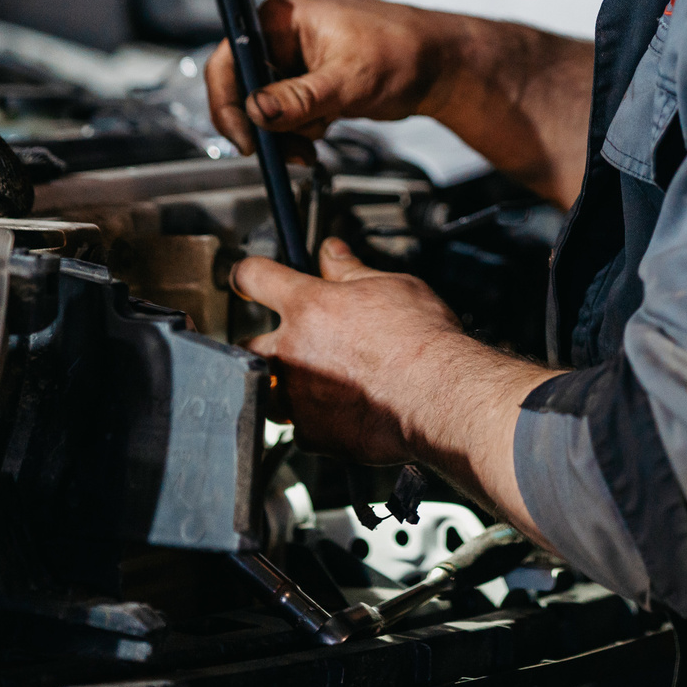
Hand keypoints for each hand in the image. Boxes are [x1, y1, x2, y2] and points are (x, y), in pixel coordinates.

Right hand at [205, 0, 457, 148]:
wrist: (439, 67)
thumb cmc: (403, 52)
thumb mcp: (348, 79)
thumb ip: (300, 98)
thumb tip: (257, 111)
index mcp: (283, 18)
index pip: (232, 56)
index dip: (228, 99)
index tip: (243, 137)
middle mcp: (282, 37)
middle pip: (244, 87)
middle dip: (265, 124)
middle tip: (285, 150)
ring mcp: (295, 62)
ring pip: (265, 108)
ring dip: (285, 133)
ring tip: (316, 138)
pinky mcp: (308, 84)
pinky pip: (285, 115)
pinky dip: (299, 132)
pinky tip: (323, 132)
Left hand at [233, 238, 550, 526]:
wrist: (439, 395)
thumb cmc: (422, 341)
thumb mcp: (391, 286)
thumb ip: (350, 270)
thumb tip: (332, 252)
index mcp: (308, 305)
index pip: (254, 276)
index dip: (246, 274)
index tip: (246, 279)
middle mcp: (292, 350)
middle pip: (246, 343)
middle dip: (262, 342)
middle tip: (290, 342)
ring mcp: (297, 395)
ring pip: (268, 389)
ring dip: (283, 385)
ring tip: (316, 382)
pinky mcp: (312, 433)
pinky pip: (299, 426)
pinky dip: (314, 420)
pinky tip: (341, 412)